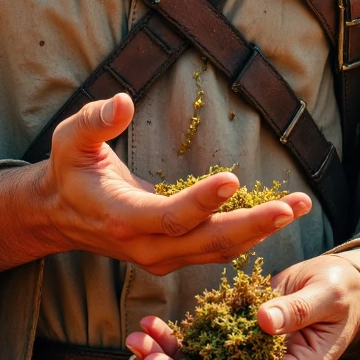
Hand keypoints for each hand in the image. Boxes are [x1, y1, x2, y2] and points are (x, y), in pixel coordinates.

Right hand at [0, 92, 310, 282]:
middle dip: (252, 226)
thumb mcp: (71, 138)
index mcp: (121, 217)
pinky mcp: (173, 256)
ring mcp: (161, 257)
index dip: (202, 201)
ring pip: (218, 251)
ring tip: (299, 206)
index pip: (169, 216)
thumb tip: (123, 101)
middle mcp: (145, 247)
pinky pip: (216, 251)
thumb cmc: (69, 168)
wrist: (61, 214)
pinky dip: (249, 236)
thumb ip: (96, 120)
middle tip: (291, 207)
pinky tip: (278, 215)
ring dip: (261, 230)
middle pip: (206, 243)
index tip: (234, 179)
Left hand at [125, 253, 359, 359]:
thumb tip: (264, 323)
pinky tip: (151, 327)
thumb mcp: (326, 293)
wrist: (343, 286)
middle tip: (145, 356)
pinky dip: (174, 344)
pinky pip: (201, 354)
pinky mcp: (239, 345)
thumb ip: (297, 309)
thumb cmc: (342, 289)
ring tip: (137, 339)